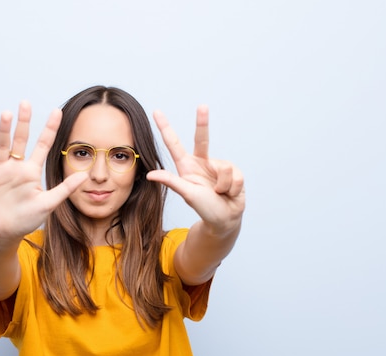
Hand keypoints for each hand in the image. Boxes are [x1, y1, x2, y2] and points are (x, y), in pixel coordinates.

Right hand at [0, 101, 86, 241]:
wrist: (4, 234)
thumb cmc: (26, 220)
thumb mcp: (49, 203)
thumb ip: (65, 189)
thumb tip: (86, 175)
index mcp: (31, 171)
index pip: (42, 145)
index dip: (49, 129)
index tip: (57, 111)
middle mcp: (15, 167)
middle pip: (20, 140)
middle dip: (23, 122)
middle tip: (26, 103)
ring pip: (2, 146)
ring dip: (4, 130)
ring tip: (8, 113)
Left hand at [146, 106, 244, 233]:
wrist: (226, 219)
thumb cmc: (204, 208)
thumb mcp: (187, 194)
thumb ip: (171, 181)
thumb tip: (150, 174)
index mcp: (186, 166)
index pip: (174, 143)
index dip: (165, 127)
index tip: (156, 112)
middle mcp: (202, 162)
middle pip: (202, 138)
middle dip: (203, 122)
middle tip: (202, 106)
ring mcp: (218, 166)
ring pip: (224, 167)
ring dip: (223, 185)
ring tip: (220, 194)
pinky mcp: (233, 171)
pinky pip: (235, 175)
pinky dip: (233, 187)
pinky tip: (230, 193)